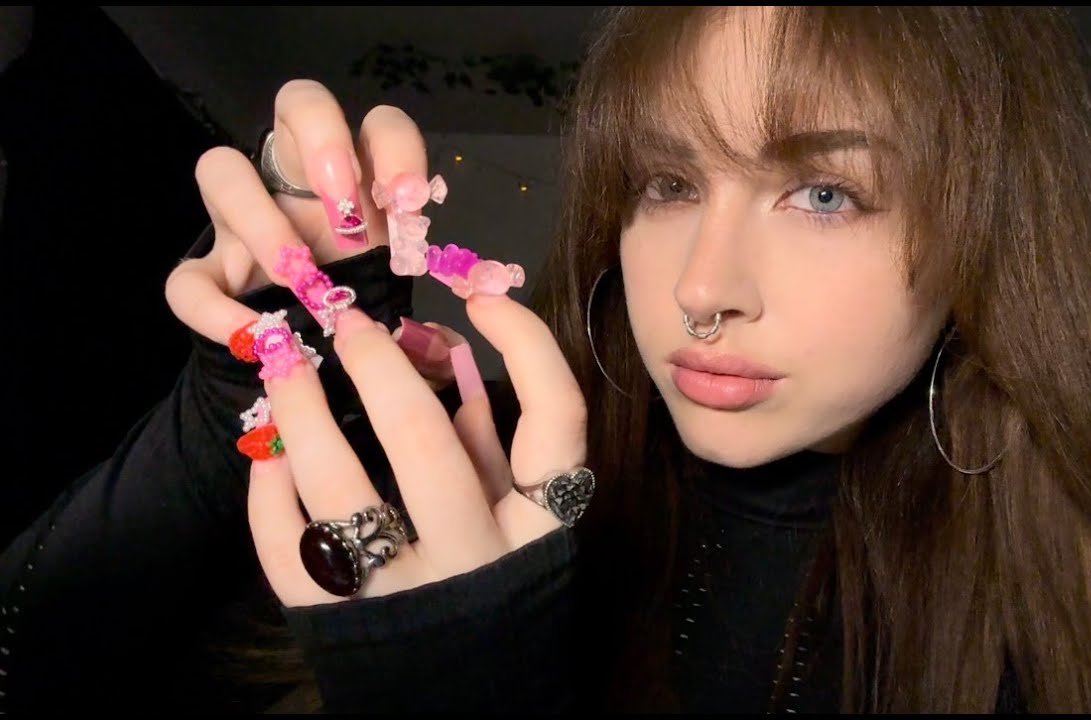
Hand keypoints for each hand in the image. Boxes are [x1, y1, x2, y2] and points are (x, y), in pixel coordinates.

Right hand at [164, 79, 454, 387]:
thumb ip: (413, 290)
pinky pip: (186, 279)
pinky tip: (261, 336)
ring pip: (221, 168)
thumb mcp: (398, 298)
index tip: (409, 200)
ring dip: (263, 222)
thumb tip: (445, 326)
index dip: (395, 148)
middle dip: (324, 144)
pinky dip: (218, 310)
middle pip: (299, 103)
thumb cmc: (366, 312)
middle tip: (348, 214)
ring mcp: (242, 221)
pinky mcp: (208, 275)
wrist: (316, 366)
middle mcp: (297, 180)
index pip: (379, 126)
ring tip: (302, 281)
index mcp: (359, 180)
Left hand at [247, 297, 587, 605]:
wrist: (472, 705)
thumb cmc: (498, 595)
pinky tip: (270, 457)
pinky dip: (270, 495)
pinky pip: (291, 552)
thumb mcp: (519, 522)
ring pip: (340, 494)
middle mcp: (478, 560)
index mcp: (539, 527)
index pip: (554, 417)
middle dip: (378, 366)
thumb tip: (452, 355)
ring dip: (302, 415)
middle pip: (425, 444)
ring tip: (282, 368)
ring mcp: (406, 596)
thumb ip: (495, 446)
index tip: (480, 295)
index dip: (524, 343)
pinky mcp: (343, 625)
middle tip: (347, 324)